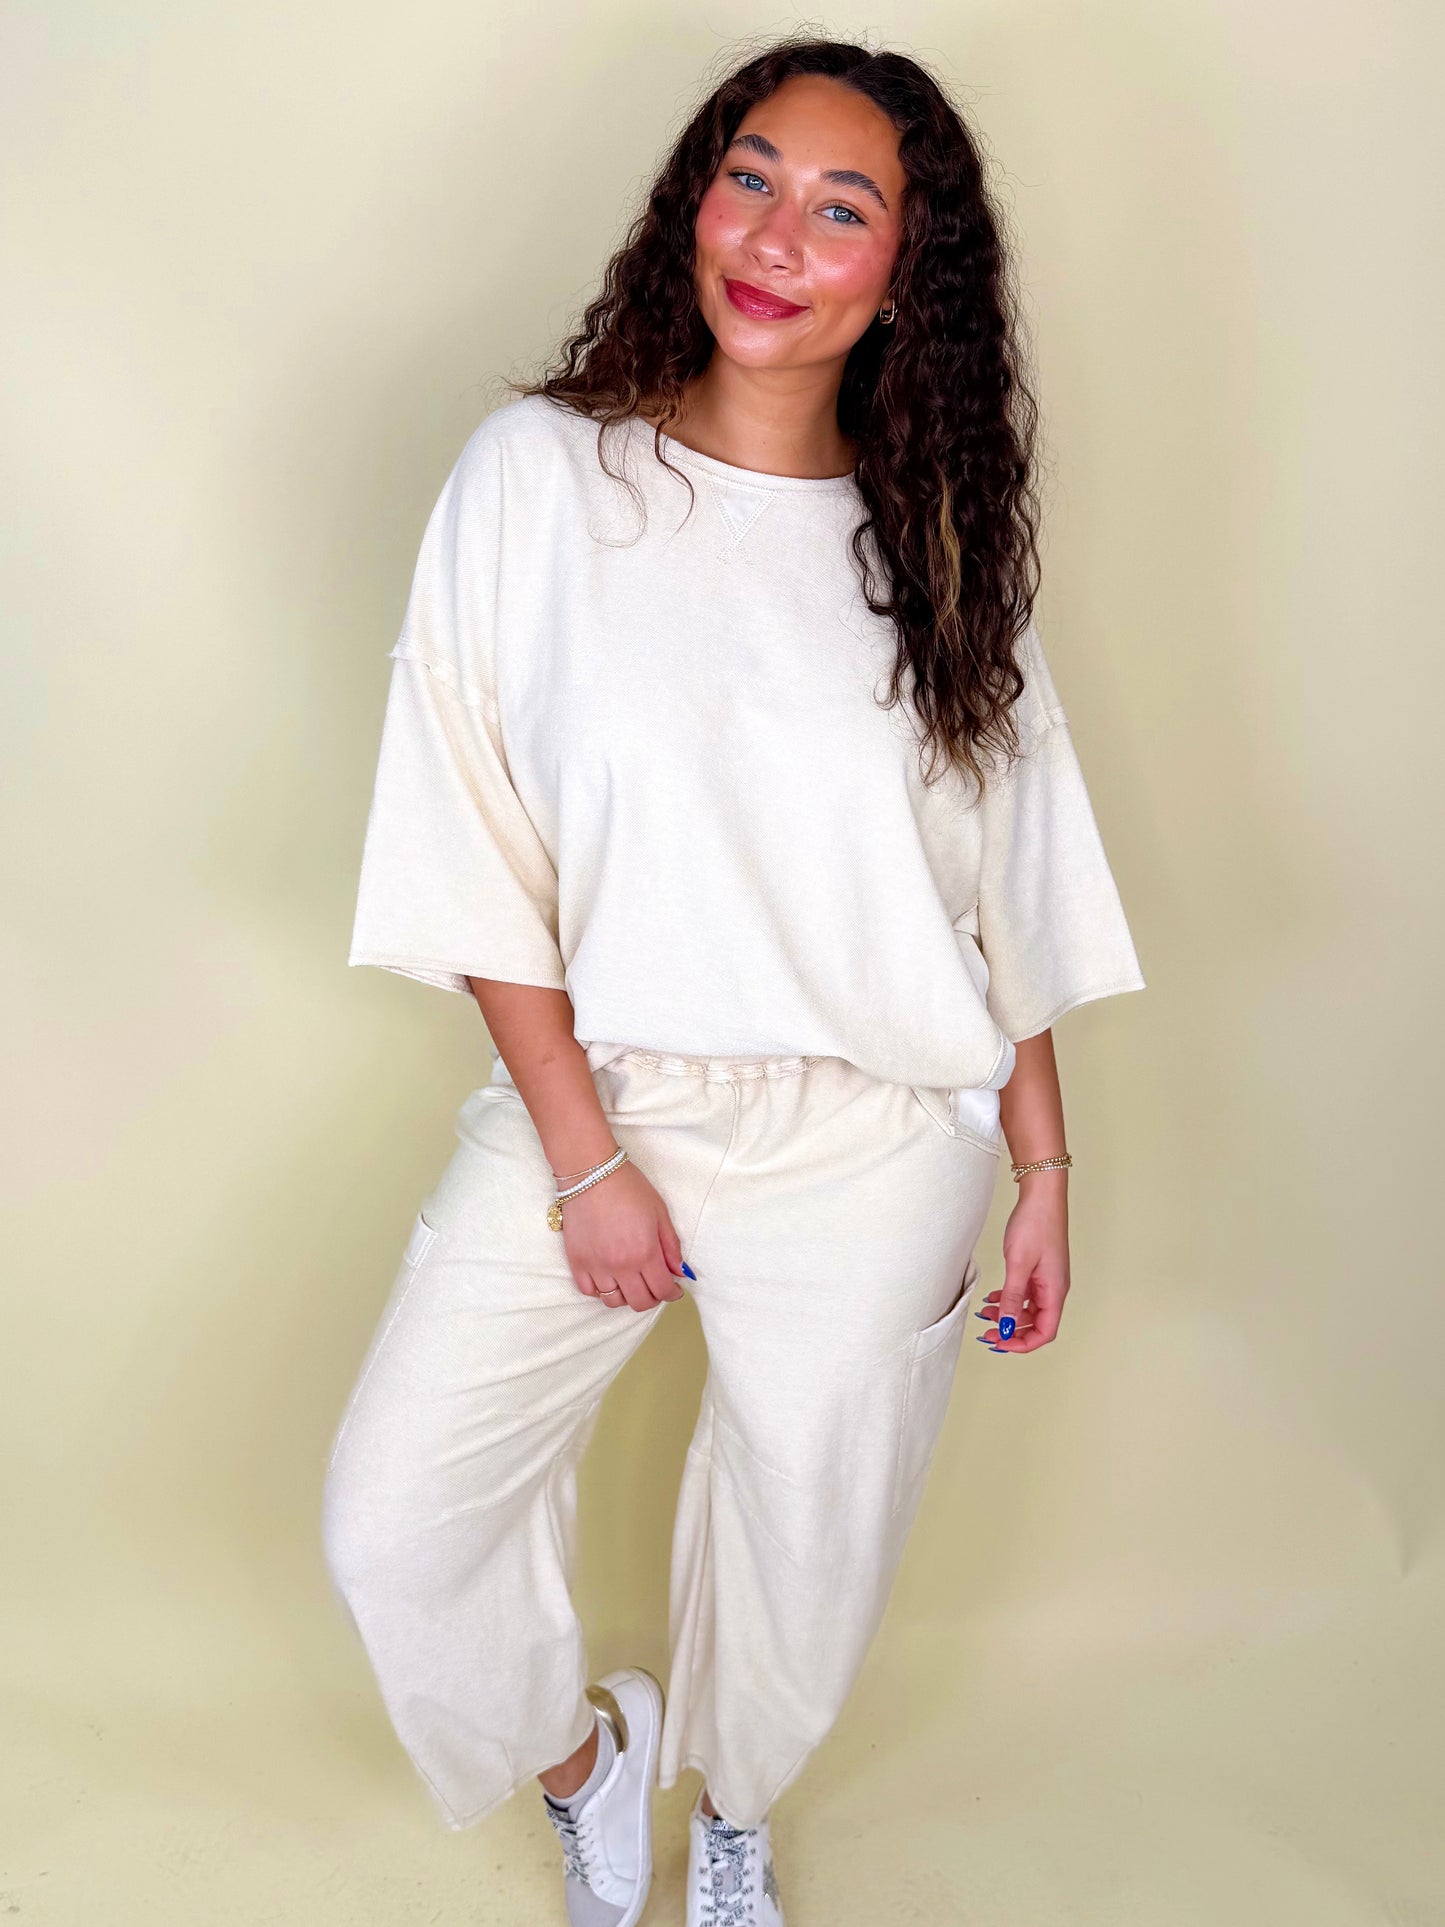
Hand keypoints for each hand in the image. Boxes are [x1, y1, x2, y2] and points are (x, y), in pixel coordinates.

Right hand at [561, 1160, 690, 1311]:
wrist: (591, 1172)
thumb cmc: (628, 1187)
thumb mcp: (660, 1212)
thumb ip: (671, 1246)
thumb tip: (680, 1272)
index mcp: (644, 1253)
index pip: (662, 1290)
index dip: (672, 1293)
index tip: (674, 1288)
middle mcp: (620, 1265)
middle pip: (639, 1302)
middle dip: (652, 1298)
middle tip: (655, 1286)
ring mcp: (596, 1265)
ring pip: (613, 1301)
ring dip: (626, 1296)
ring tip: (631, 1282)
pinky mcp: (576, 1261)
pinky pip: (588, 1291)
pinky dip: (600, 1290)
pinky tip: (608, 1277)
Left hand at [979, 1173, 1069, 1352]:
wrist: (1041, 1195)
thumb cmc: (1035, 1224)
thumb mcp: (1018, 1264)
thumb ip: (1013, 1298)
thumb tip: (1008, 1327)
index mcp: (1055, 1291)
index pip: (1045, 1332)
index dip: (1022, 1343)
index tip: (1000, 1343)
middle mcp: (1054, 1288)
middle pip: (1037, 1324)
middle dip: (1012, 1332)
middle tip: (987, 1333)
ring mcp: (1047, 1279)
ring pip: (1029, 1309)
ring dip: (1008, 1316)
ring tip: (985, 1315)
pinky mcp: (1039, 1268)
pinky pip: (1025, 1293)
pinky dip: (1010, 1299)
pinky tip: (993, 1298)